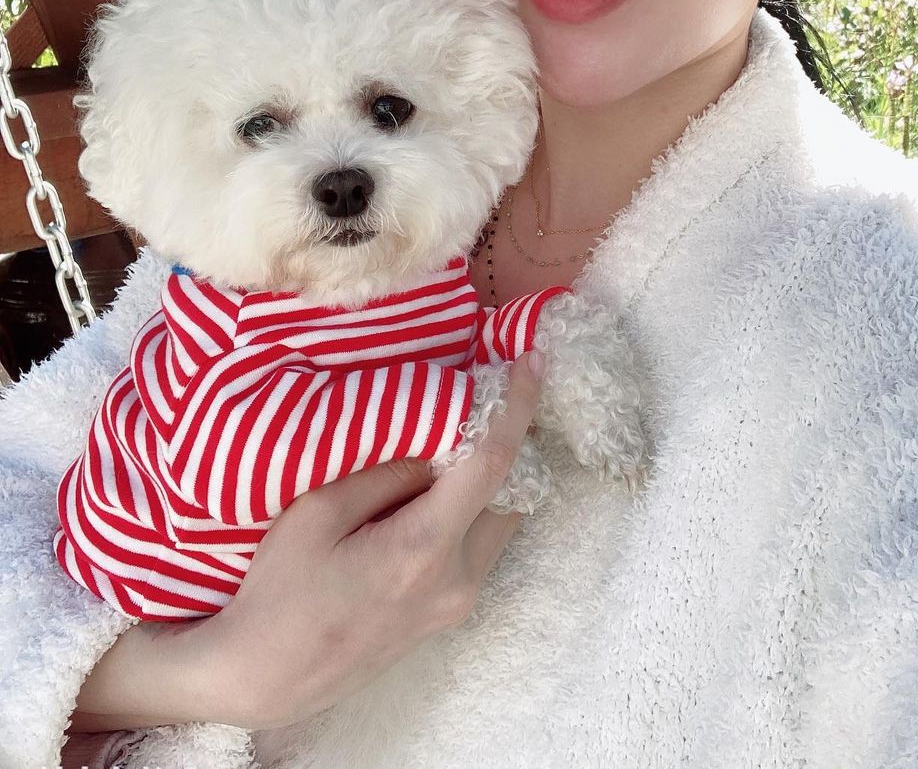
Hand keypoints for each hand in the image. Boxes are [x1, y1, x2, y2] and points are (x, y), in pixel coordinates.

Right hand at [70, 350, 544, 733]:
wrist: (267, 677)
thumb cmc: (280, 593)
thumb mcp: (317, 512)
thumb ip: (386, 471)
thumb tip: (434, 440)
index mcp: (423, 550)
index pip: (492, 464)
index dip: (516, 407)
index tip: (531, 361)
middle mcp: (457, 580)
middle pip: (511, 492)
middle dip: (508, 438)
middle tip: (486, 391)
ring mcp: (457, 603)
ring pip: (501, 519)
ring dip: (491, 474)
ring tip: (457, 432)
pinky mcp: (448, 613)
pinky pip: (482, 544)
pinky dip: (475, 505)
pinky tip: (440, 482)